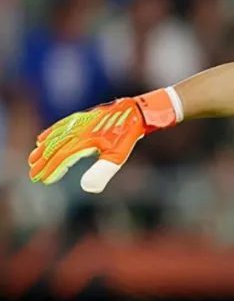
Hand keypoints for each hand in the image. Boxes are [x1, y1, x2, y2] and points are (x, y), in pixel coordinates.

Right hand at [28, 89, 178, 192]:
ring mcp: (78, 123)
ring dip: (43, 149)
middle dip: (43, 163)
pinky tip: (42, 138)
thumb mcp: (117, 156)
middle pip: (54, 148)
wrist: (135, 112)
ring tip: (33, 159)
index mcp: (82, 141)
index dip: (51, 170)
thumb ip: (102, 171)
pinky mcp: (82, 118)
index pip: (62, 158)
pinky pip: (60, 126)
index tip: (43, 180)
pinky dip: (49, 133)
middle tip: (33, 175)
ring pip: (54, 137)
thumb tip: (87, 188)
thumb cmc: (126, 135)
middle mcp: (76, 131)